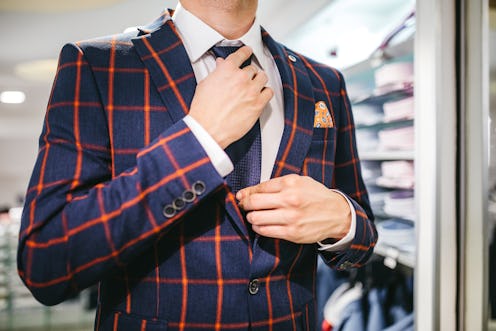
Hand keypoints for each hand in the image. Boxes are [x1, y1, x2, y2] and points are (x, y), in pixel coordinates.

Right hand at [189, 46, 273, 148]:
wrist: (208, 128)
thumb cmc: (203, 109)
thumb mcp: (205, 84)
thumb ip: (216, 72)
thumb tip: (220, 65)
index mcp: (227, 70)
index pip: (241, 54)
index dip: (246, 52)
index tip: (248, 51)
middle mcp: (241, 77)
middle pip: (252, 69)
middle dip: (249, 74)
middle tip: (245, 80)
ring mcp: (251, 90)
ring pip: (263, 78)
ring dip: (259, 81)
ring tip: (254, 87)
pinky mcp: (258, 104)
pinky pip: (269, 92)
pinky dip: (265, 92)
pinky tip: (260, 96)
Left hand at [236, 174, 351, 243]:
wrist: (337, 214)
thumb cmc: (316, 196)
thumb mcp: (299, 182)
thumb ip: (275, 184)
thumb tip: (249, 192)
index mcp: (290, 183)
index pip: (259, 188)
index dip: (246, 193)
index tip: (242, 196)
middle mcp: (290, 200)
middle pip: (254, 203)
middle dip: (244, 205)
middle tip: (244, 206)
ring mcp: (291, 217)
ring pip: (256, 218)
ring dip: (251, 218)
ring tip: (254, 216)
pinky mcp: (292, 233)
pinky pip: (265, 231)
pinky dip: (259, 228)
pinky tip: (262, 225)